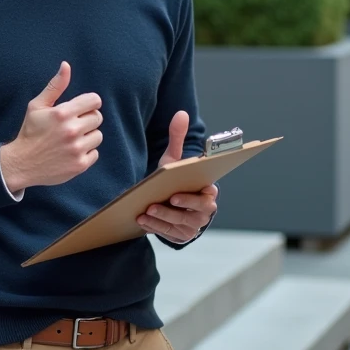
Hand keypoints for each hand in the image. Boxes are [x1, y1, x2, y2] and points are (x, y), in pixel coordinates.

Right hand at [0, 62, 101, 191]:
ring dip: (88, 136)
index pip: (94, 101)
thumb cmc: (30, 132)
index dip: (89, 103)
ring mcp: (77, 149)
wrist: (22, 164)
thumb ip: (55, 86)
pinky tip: (71, 152)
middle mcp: (72, 130)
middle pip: (97, 117)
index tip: (81, 109)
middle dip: (87, 119)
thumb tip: (66, 65)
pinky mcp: (80, 165)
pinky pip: (95, 153)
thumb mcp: (37, 106)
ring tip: (72, 139)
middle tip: (73, 125)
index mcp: (62, 113)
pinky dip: (86, 152)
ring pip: (98, 136)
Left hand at [137, 110, 217, 242]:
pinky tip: (142, 220)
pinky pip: (169, 234)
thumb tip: (181, 113)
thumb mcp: (175, 160)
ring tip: (145, 211)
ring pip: (179, 224)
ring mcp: (193, 226)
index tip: (176, 195)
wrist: (172, 202)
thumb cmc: (176, 179)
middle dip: (173, 210)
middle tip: (155, 204)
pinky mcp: (181, 236)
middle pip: (193, 214)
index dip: (192, 199)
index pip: (206, 197)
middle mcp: (204, 211)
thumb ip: (178, 138)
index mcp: (208, 192)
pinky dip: (155, 227)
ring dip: (162, 219)